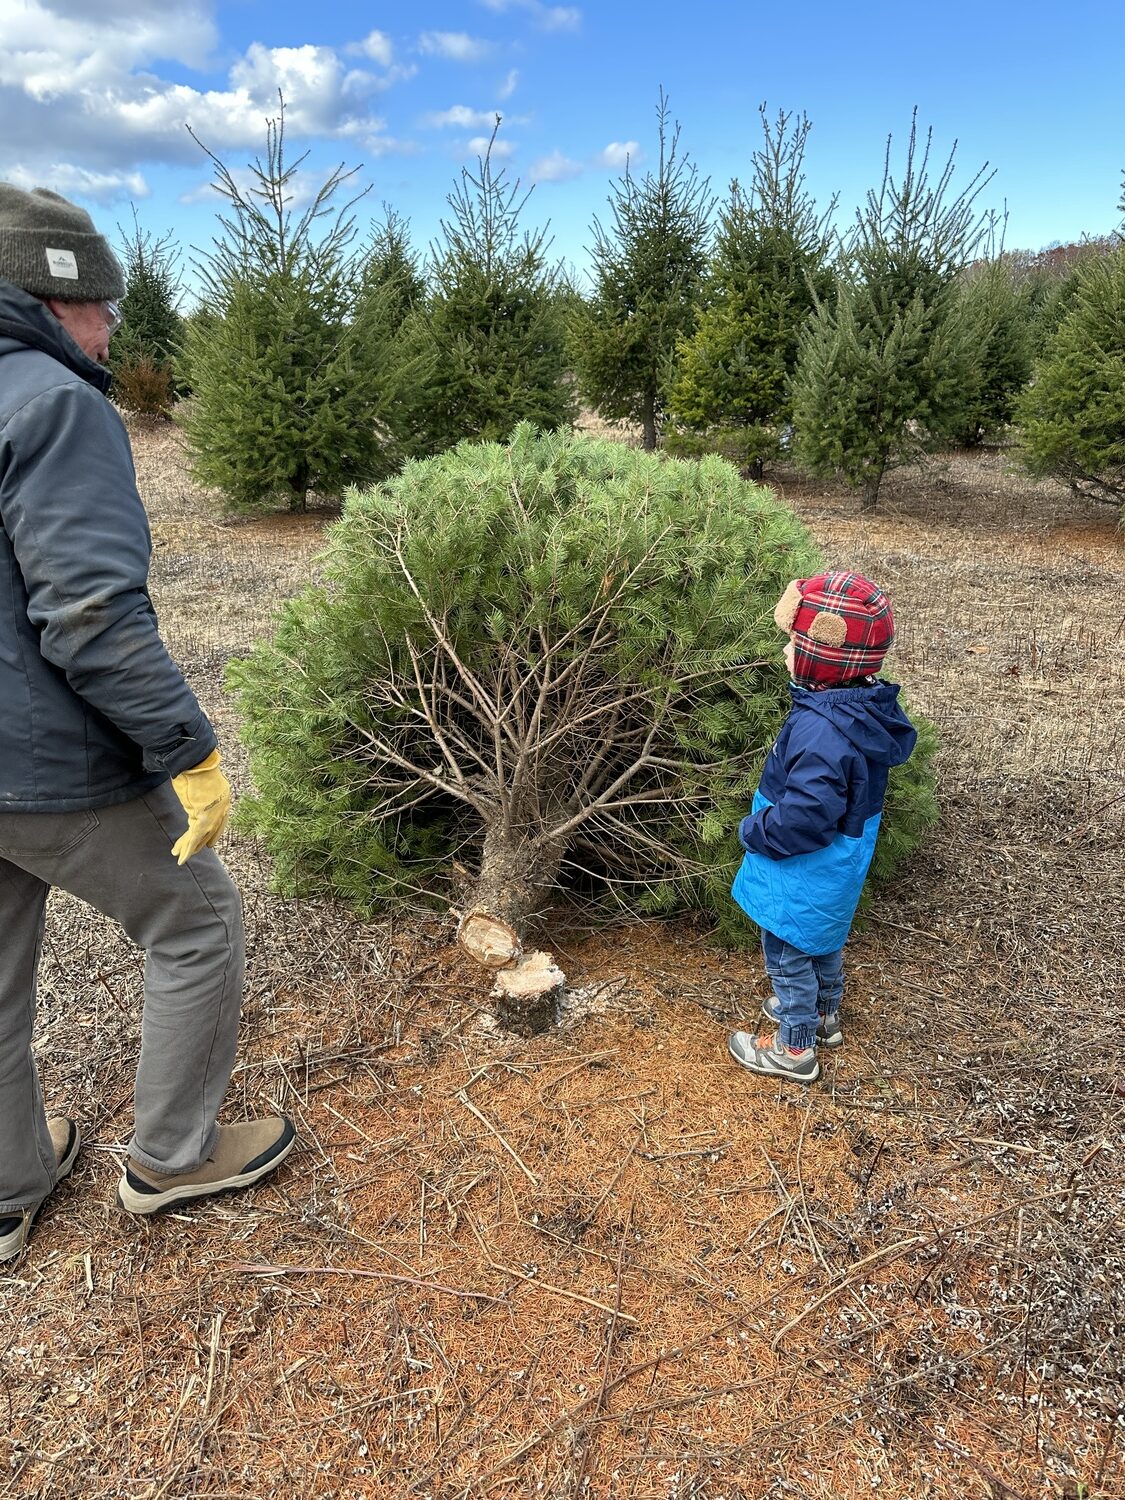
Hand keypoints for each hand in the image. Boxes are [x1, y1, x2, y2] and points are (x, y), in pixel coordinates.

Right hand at [170, 750, 230, 864]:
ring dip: (189, 848)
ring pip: (200, 837)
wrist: (197, 762)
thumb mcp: (201, 778)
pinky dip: (186, 849)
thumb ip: (200, 789)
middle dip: (200, 842)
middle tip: (192, 852)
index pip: (220, 820)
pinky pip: (194, 838)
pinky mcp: (203, 818)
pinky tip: (181, 858)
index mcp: (224, 797)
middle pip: (211, 831)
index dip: (213, 832)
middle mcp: (222, 807)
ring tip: (180, 858)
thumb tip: (190, 787)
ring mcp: (214, 814)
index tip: (208, 842)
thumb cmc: (197, 764)